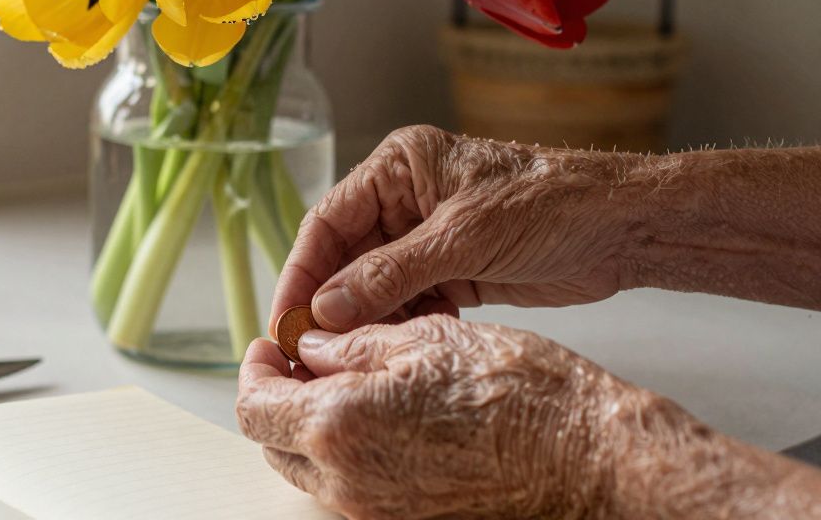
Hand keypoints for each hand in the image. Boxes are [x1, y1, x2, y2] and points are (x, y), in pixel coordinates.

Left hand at [238, 316, 820, 518]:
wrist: (588, 458)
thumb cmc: (517, 393)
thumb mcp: (423, 340)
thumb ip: (350, 344)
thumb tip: (310, 344)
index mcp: (338, 427)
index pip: (254, 407)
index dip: (255, 369)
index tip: (271, 344)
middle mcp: (348, 482)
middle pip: (274, 443)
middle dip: (279, 397)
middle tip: (306, 358)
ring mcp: (378, 511)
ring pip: (311, 469)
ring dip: (312, 426)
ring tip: (350, 380)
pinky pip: (353, 487)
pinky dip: (349, 451)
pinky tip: (385, 415)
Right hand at [271, 125, 641, 332]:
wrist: (624, 227)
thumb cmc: (551, 204)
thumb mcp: (462, 238)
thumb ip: (391, 274)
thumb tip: (326, 309)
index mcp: (399, 167)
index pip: (329, 221)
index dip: (302, 272)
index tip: (285, 318)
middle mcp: (406, 198)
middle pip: (345, 257)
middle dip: (329, 303)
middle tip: (307, 351)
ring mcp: (428, 236)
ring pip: (373, 285)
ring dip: (363, 320)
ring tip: (349, 359)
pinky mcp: (452, 269)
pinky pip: (409, 301)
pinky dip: (400, 326)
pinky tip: (393, 350)